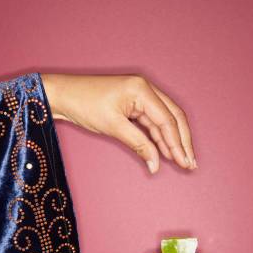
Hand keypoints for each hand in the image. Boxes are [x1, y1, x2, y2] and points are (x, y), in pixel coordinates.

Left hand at [41, 74, 195, 173]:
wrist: (62, 95)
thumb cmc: (83, 104)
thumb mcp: (113, 127)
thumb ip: (139, 144)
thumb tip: (156, 163)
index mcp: (142, 89)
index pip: (167, 120)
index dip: (178, 144)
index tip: (184, 162)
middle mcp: (145, 89)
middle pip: (173, 117)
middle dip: (182, 141)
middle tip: (190, 163)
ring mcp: (140, 95)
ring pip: (164, 121)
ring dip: (172, 141)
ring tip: (181, 161)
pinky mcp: (133, 104)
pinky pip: (151, 122)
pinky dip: (158, 137)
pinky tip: (164, 152)